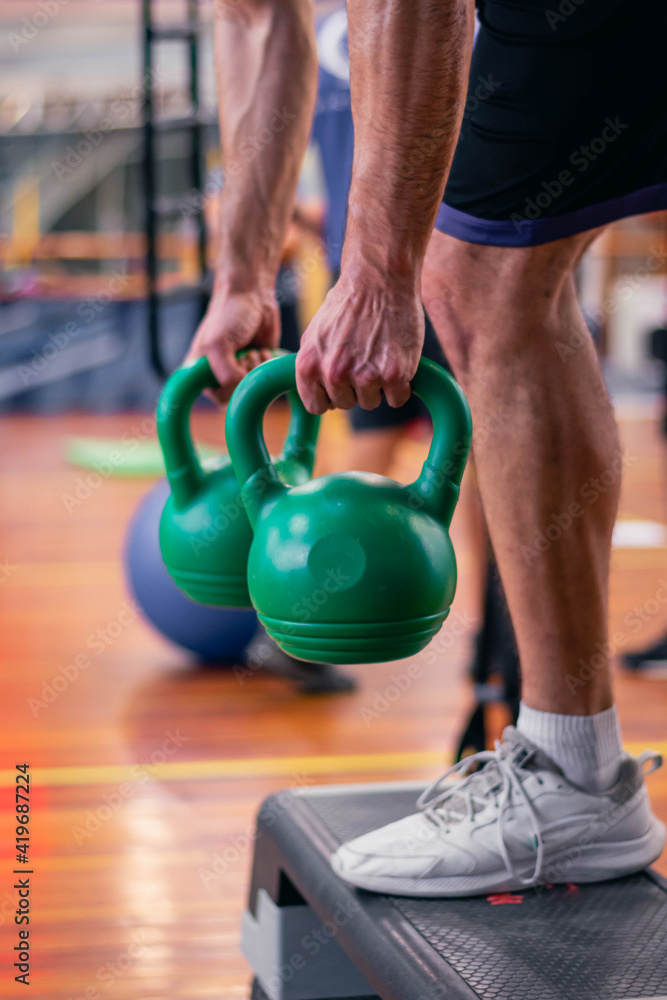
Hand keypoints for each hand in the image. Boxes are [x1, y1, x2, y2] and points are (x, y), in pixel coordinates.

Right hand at [185, 284, 279, 404]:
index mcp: (200, 369)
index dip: (230, 386)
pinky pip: (267, 376)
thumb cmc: (230, 315)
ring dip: (257, 368)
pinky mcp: (258, 364)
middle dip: (246, 373)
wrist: (253, 295)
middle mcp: (219, 372)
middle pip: (240, 393)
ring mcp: (239, 369)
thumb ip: (225, 375)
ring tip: (254, 350)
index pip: (218, 396)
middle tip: (245, 355)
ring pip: (255, 385)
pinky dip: (267, 364)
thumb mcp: (218, 346)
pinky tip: (263, 351)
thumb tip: (242, 391)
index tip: (232, 364)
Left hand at [295, 267, 424, 413]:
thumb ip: (312, 365)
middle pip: (346, 405)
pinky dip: (400, 384)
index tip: (340, 382)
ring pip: (371, 403)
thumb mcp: (315, 334)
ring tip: (379, 353)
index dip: (330, 395)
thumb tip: (315, 392)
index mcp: (309, 365)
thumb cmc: (348, 303)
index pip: (317, 406)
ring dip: (378, 386)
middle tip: (363, 356)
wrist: (380, 280)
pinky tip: (396, 359)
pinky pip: (397, 398)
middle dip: (355, 387)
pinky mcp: (394, 374)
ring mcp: (365, 376)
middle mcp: (334, 373)